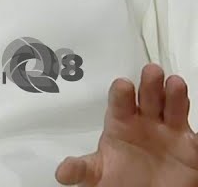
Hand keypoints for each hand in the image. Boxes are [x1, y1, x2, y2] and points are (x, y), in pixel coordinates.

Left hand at [55, 64, 197, 185]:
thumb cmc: (120, 179)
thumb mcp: (97, 175)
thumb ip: (81, 170)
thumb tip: (62, 172)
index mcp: (121, 123)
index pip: (120, 103)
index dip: (122, 93)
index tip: (123, 85)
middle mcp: (146, 122)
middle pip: (148, 98)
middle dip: (149, 84)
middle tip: (152, 71)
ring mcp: (169, 132)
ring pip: (173, 108)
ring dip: (175, 95)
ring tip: (175, 83)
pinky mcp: (190, 147)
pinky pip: (196, 137)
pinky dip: (197, 133)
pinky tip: (195, 128)